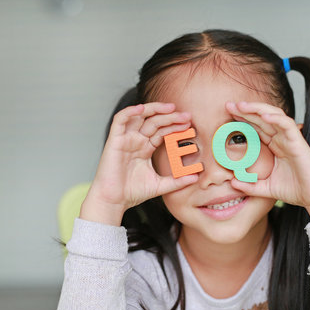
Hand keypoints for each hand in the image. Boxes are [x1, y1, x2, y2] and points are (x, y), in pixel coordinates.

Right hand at [80, 103, 197, 224]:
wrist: (114, 201)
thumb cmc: (131, 193)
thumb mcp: (160, 185)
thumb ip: (177, 181)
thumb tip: (196, 178)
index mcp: (145, 148)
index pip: (162, 131)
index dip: (175, 126)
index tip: (189, 125)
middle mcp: (136, 141)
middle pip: (154, 121)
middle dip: (171, 117)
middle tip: (186, 116)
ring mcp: (125, 139)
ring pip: (139, 116)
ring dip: (154, 109)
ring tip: (170, 108)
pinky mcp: (114, 140)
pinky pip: (120, 120)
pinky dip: (130, 112)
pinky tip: (142, 109)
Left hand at [226, 101, 309, 224]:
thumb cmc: (295, 190)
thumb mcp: (266, 188)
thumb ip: (249, 185)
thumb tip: (232, 183)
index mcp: (275, 146)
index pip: (257, 128)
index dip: (243, 120)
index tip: (228, 116)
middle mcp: (282, 139)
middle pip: (262, 118)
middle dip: (245, 110)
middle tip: (229, 105)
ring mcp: (290, 139)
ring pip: (274, 116)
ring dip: (257, 109)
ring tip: (242, 106)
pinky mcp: (299, 143)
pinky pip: (287, 125)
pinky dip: (276, 118)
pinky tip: (264, 115)